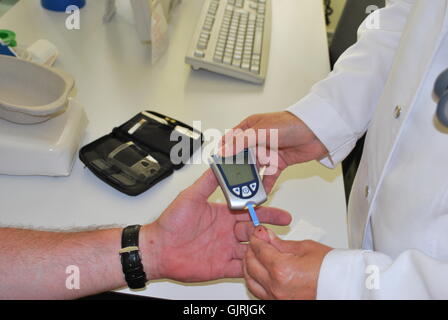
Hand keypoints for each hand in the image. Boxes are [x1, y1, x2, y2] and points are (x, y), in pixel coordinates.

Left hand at [141, 170, 291, 282]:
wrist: (157, 249)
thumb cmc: (170, 223)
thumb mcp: (191, 196)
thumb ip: (207, 181)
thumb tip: (220, 163)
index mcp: (222, 215)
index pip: (248, 210)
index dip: (264, 210)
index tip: (277, 208)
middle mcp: (226, 232)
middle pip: (254, 230)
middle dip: (269, 228)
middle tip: (283, 226)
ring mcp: (224, 250)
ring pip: (251, 250)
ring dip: (263, 248)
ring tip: (275, 246)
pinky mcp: (221, 267)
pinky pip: (241, 269)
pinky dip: (252, 268)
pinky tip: (262, 266)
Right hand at [221, 112, 327, 191]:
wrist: (318, 131)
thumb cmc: (292, 123)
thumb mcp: (262, 131)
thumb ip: (242, 142)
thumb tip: (224, 150)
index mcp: (250, 127)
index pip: (230, 141)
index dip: (223, 153)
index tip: (217, 166)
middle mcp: (257, 140)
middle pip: (241, 158)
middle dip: (236, 170)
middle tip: (230, 182)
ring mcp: (268, 152)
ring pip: (254, 169)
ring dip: (249, 179)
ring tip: (244, 190)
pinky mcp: (279, 163)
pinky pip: (268, 176)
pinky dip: (264, 185)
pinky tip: (260, 193)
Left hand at [243, 226, 331, 299]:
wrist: (343, 287)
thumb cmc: (331, 269)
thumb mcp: (305, 247)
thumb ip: (281, 243)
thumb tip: (267, 236)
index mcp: (281, 269)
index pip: (258, 249)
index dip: (256, 237)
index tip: (258, 232)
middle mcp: (276, 286)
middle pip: (250, 264)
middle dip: (251, 250)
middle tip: (257, 241)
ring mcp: (276, 298)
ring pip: (251, 281)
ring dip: (250, 266)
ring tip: (256, 255)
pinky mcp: (279, 304)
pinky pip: (259, 292)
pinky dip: (256, 280)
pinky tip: (260, 271)